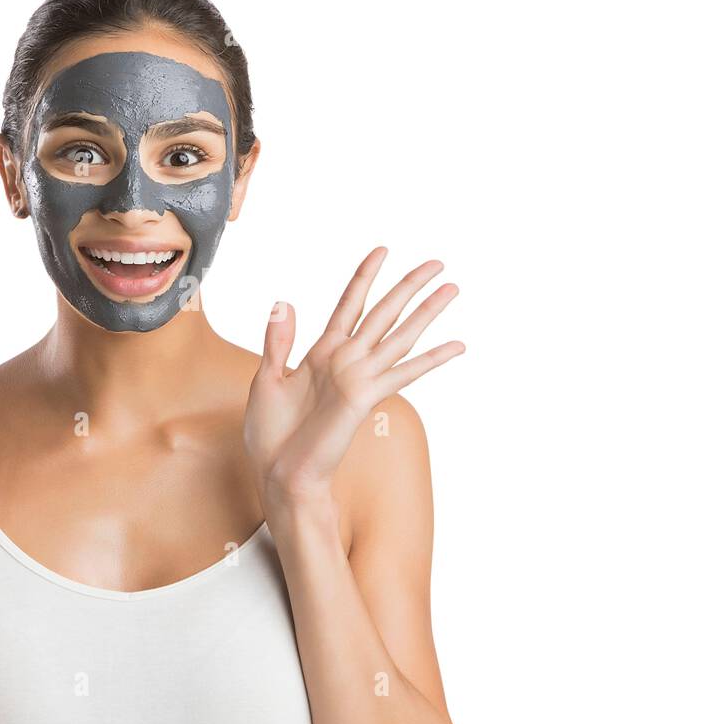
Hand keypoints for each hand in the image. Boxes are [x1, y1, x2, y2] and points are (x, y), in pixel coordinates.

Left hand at [243, 246, 463, 513]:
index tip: (382, 251)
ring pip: (400, 334)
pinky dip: (432, 358)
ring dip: (427, 311)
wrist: (279, 472)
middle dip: (409, 286)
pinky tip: (456, 346)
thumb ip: (277, 341)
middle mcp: (346, 360)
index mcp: (321, 352)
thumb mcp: (266, 380)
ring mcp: (359, 377)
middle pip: (383, 312)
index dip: (365, 277)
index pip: (349, 304)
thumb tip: (283, 301)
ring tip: (451, 288)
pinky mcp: (366, 397)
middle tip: (437, 263)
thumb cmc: (271, 435)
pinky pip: (404, 371)